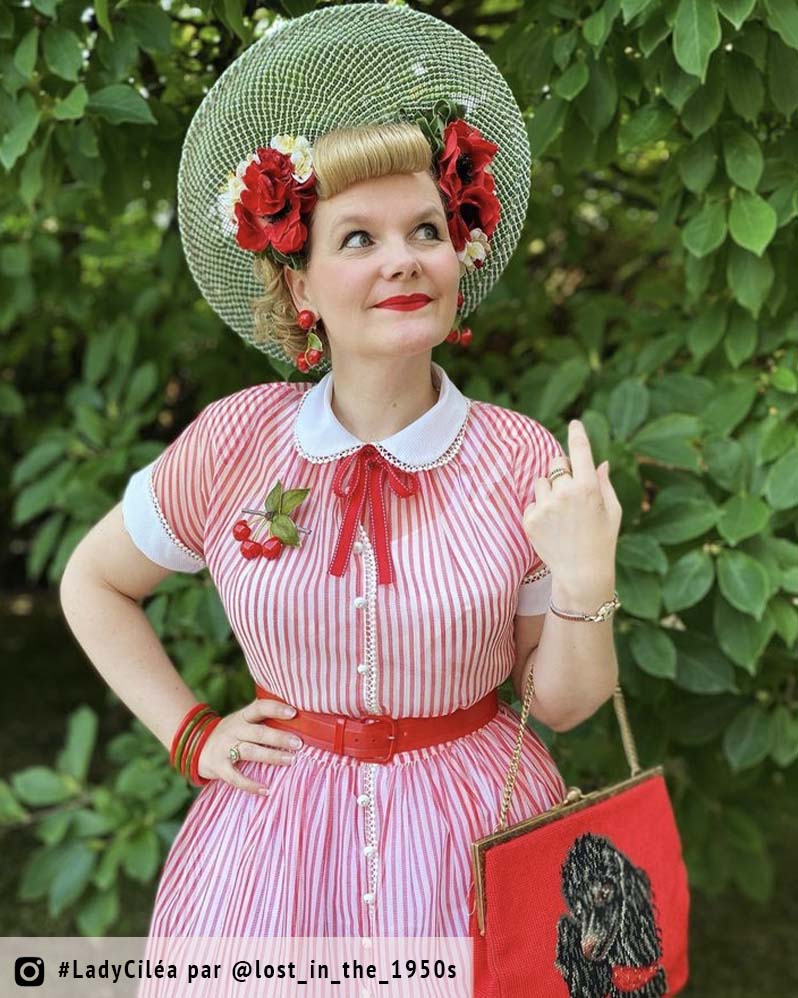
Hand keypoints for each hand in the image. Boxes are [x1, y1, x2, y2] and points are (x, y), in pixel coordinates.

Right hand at [196, 697, 303, 794]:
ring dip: (271, 756)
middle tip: (299, 743)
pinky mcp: (219, 767)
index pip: (259, 707)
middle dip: (279, 737)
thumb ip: (262, 719)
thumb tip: (296, 717)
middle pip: (258, 732)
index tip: (294, 712)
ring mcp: (225, 748)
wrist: (195, 746)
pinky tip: (266, 790)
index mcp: (242, 717)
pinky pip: (235, 777)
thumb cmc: (231, 733)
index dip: (276, 708)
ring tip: (291, 760)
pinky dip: (250, 785)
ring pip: (250, 751)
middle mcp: (233, 730)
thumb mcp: (242, 721)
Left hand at [522, 419, 621, 586]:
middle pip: (555, 463)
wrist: (581, 572)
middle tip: (571, 491)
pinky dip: (540, 509)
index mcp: (588, 487)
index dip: (577, 434)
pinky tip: (552, 526)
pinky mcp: (530, 519)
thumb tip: (600, 462)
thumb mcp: (612, 511)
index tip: (575, 423)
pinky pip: (532, 502)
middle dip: (561, 470)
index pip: (580, 451)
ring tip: (561, 514)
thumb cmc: (602, 540)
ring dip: (549, 491)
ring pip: (541, 482)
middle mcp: (565, 493)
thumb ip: (604, 483)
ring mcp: (545, 506)